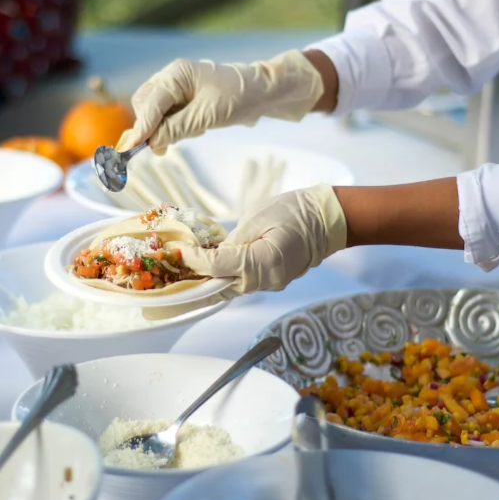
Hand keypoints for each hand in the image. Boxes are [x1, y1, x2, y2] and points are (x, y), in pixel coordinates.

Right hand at [117, 49, 323, 154]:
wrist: (262, 94)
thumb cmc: (238, 98)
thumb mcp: (206, 116)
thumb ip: (176, 129)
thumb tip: (151, 143)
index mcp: (176, 74)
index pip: (149, 103)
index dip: (140, 127)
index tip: (129, 149)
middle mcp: (172, 79)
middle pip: (145, 106)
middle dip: (151, 128)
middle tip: (162, 149)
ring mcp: (177, 90)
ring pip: (156, 114)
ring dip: (164, 130)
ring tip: (190, 133)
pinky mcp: (184, 102)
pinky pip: (169, 118)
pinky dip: (175, 129)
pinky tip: (195, 129)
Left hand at [168, 184, 346, 305]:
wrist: (324, 220)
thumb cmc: (294, 211)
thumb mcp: (258, 217)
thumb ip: (234, 240)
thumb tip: (214, 255)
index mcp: (265, 262)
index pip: (220, 266)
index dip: (195, 260)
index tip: (178, 252)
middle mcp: (268, 280)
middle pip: (223, 286)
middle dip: (197, 279)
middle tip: (173, 272)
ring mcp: (272, 283)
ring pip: (232, 288)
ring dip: (210, 281)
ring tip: (187, 272)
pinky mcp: (272, 281)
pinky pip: (243, 283)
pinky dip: (225, 278)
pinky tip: (211, 270)